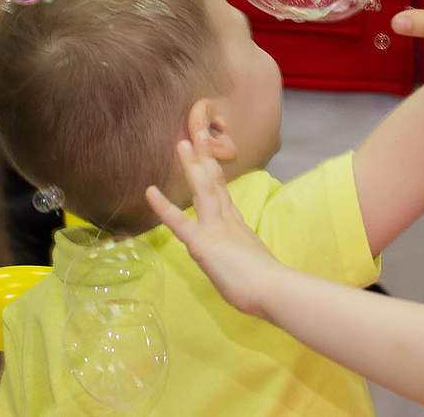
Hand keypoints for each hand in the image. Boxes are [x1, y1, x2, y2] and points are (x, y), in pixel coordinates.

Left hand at [148, 138, 286, 319]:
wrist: (272, 290)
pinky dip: (163, 206)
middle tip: (196, 133)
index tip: (206, 154)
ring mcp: (214, 229)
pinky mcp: (203, 244)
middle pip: (213, 183)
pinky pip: (179, 222)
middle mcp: (226, 220)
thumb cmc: (265, 284)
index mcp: (236, 225)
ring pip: (202, 190)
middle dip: (204, 157)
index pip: (222, 193)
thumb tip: (241, 255)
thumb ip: (242, 253)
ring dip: (191, 166)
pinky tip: (150, 192)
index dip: (213, 172)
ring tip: (181, 144)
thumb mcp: (252, 261)